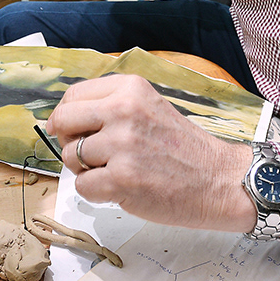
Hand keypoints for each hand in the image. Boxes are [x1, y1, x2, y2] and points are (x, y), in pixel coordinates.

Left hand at [46, 74, 255, 231]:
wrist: (218, 180)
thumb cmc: (182, 149)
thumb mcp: (149, 107)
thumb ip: (111, 106)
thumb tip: (61, 118)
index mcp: (130, 89)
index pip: (73, 95)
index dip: (66, 116)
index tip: (70, 130)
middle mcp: (124, 110)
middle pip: (63, 121)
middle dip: (67, 141)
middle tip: (87, 154)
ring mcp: (122, 145)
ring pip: (70, 157)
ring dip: (86, 170)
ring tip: (115, 171)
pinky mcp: (122, 179)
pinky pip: (82, 186)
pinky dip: (95, 192)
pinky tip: (119, 188)